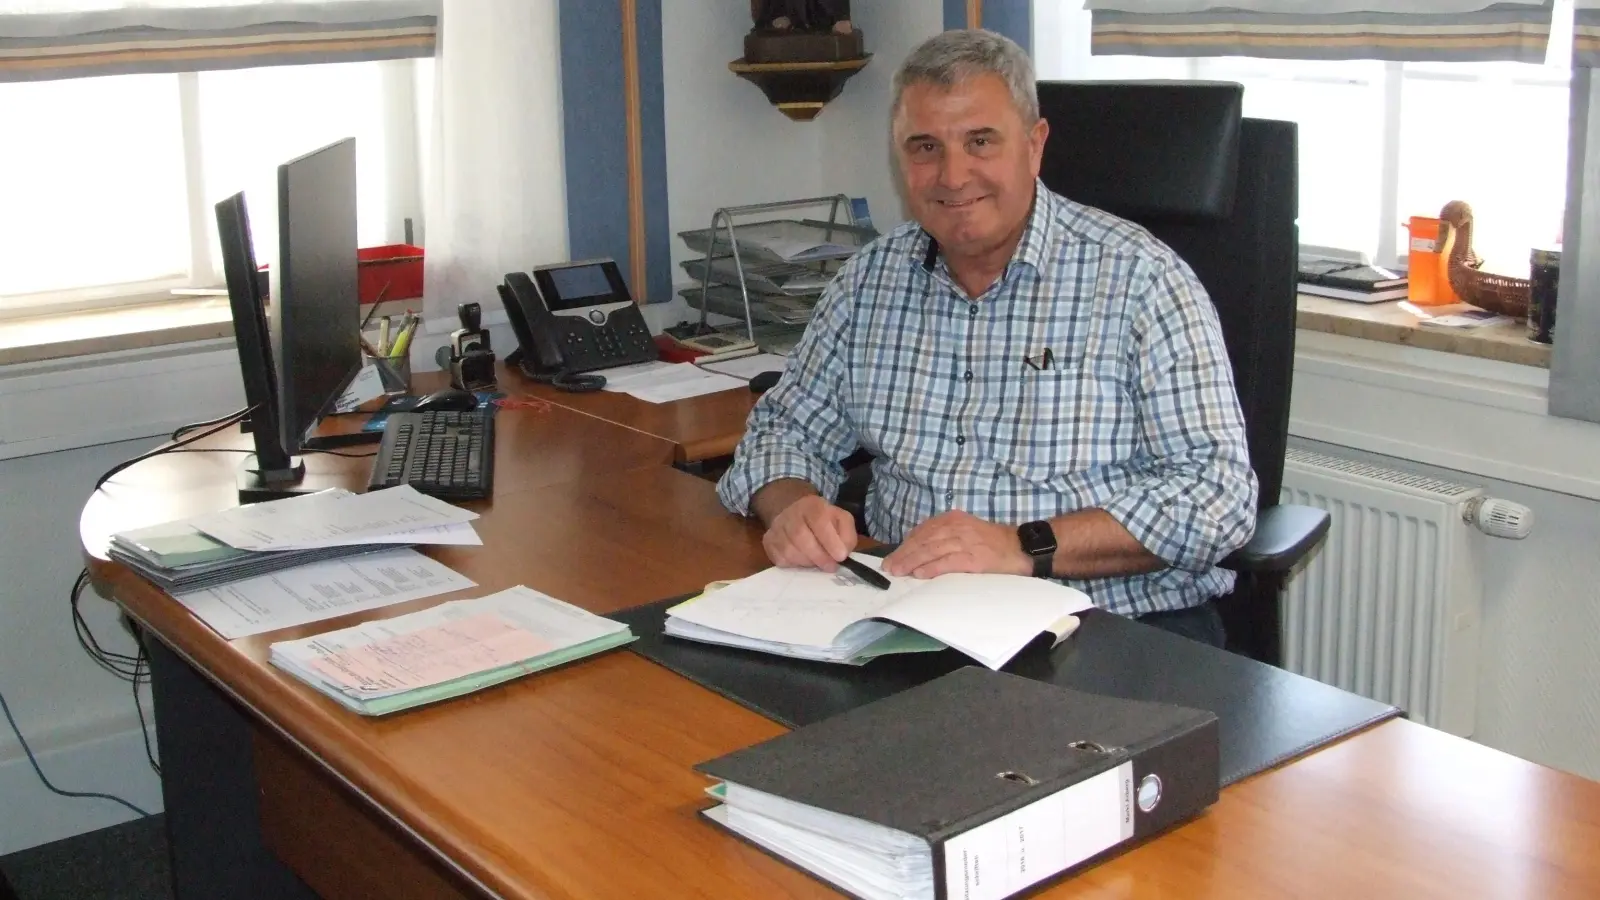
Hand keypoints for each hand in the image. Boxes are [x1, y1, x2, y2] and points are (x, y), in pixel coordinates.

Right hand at [763, 494, 857, 570]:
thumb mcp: (842, 521)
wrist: (796, 513)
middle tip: (831, 566)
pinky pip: (780, 559)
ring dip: (807, 562)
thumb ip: (847, 536)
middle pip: (800, 537)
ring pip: (789, 551)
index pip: (818, 520)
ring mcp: (776, 528)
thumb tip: (842, 554)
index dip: (830, 541)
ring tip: (817, 562)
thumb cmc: (824, 521)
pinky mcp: (768, 542)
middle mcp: (791, 514)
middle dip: (819, 556)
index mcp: (812, 505)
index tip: (840, 557)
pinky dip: (794, 565)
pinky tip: (803, 560)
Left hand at [882, 510, 1031, 578]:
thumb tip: (920, 552)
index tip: (893, 557)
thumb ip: (945, 537)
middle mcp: (956, 527)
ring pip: (932, 550)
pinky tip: (920, 574)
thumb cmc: (993, 543)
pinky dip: (932, 568)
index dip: (906, 545)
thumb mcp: (966, 532)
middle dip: (904, 554)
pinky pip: (948, 562)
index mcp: (953, 520)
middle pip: (924, 541)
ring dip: (912, 562)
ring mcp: (965, 542)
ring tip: (899, 572)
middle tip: (889, 567)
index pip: (923, 532)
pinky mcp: (974, 558)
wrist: (1021, 547)